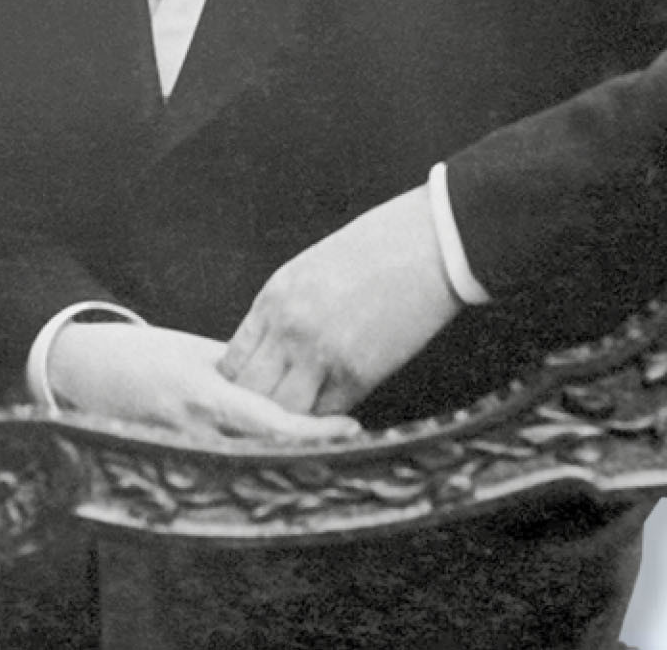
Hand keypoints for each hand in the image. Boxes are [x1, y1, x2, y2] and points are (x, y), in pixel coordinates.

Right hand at [47, 322, 359, 440]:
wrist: (84, 368)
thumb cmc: (148, 352)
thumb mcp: (199, 351)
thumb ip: (244, 368)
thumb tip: (298, 374)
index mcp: (204, 393)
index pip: (269, 421)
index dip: (311, 431)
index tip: (351, 428)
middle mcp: (193, 429)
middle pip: (263, 452)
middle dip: (308, 452)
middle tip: (353, 447)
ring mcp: (179, 451)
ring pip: (245, 466)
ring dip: (286, 462)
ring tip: (331, 454)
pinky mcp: (169, 463)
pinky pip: (219, 471)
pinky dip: (253, 468)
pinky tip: (283, 466)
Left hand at [218, 185, 461, 413]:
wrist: (433, 241)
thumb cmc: (381, 244)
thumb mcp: (315, 268)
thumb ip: (287, 309)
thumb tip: (274, 351)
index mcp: (276, 296)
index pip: (232, 362)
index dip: (241, 384)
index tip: (255, 393)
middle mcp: (290, 327)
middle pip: (248, 394)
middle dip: (256, 411)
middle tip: (272, 420)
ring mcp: (322, 353)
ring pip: (282, 415)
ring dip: (291, 423)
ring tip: (304, 426)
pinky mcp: (359, 373)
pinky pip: (326, 416)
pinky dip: (327, 423)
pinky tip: (334, 419)